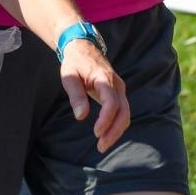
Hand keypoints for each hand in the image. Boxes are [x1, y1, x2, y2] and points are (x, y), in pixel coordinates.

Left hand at [58, 38, 129, 152]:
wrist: (84, 48)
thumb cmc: (75, 62)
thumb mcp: (69, 76)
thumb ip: (76, 95)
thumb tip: (81, 117)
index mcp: (104, 78)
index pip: (111, 102)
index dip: (106, 119)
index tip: (96, 132)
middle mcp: (117, 84)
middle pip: (123, 112)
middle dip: (114, 131)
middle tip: (100, 146)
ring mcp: (120, 89)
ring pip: (125, 114)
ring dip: (116, 131)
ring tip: (102, 145)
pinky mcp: (118, 93)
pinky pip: (122, 112)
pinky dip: (117, 125)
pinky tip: (106, 135)